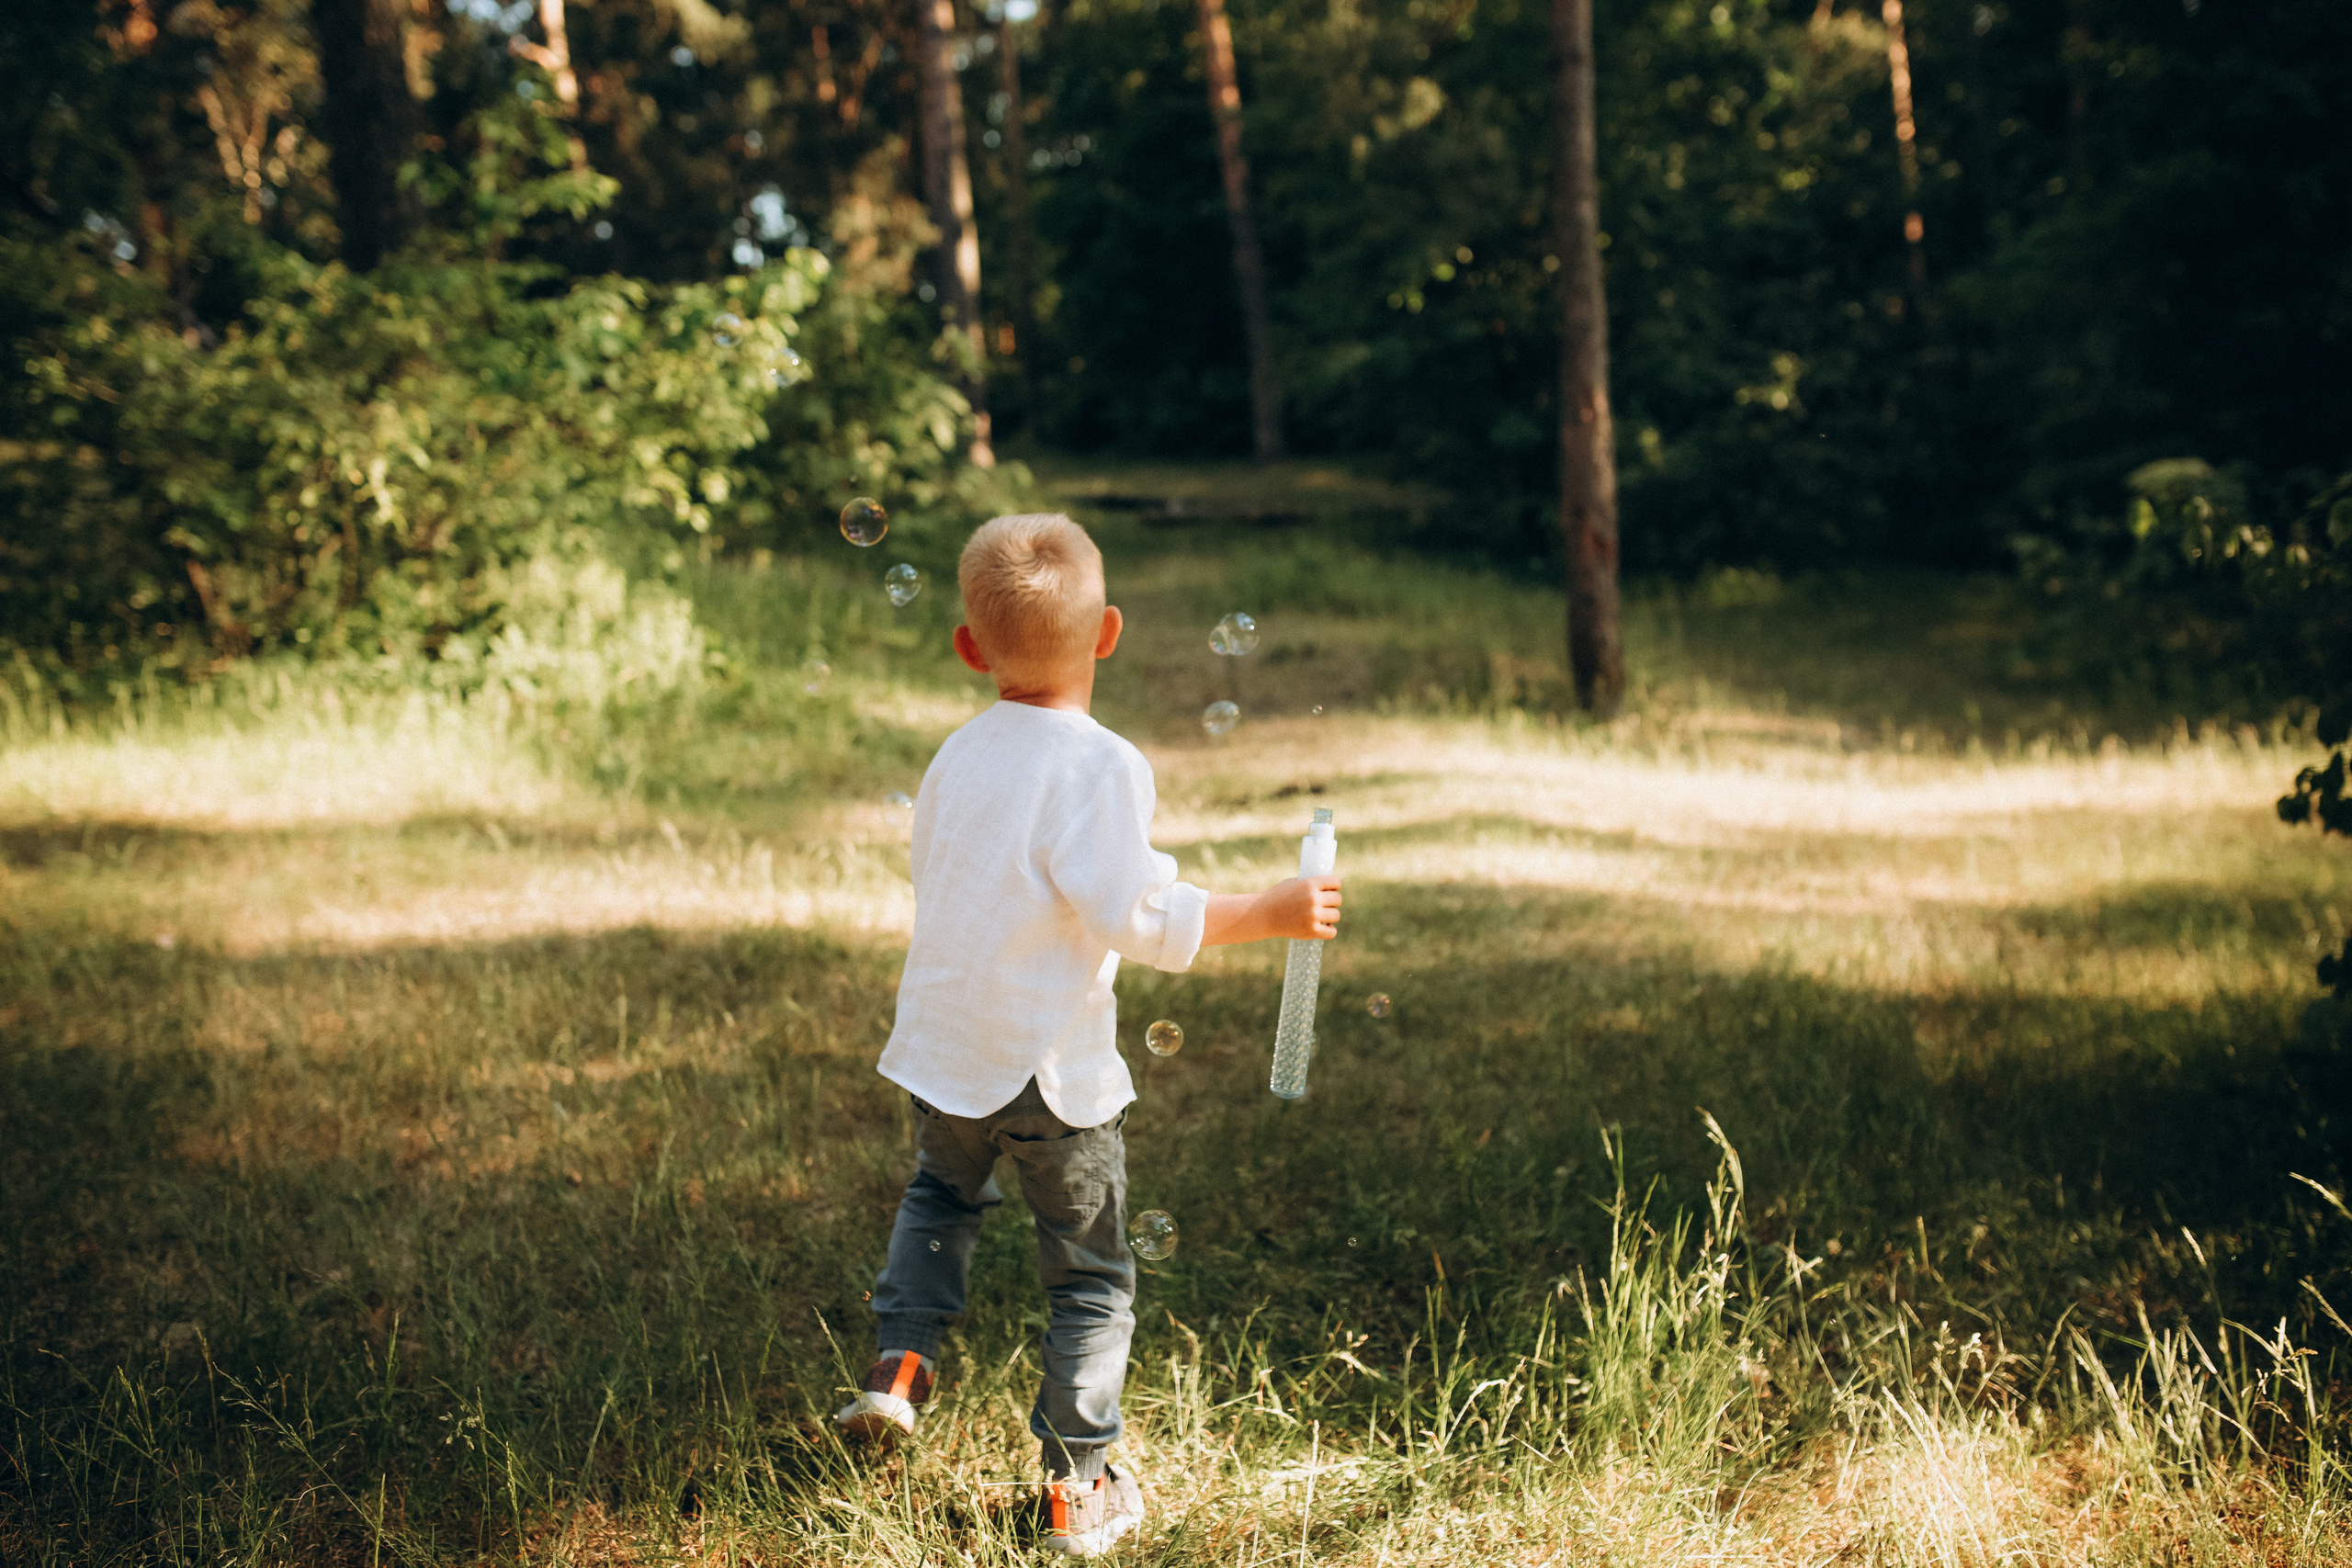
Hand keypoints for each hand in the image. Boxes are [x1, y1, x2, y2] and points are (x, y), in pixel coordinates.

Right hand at [1202, 875, 1342, 945]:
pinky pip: (1332, 932)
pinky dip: (1329, 930)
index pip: (1335, 882)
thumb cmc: (1278, 896)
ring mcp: (1313, 916)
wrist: (1263, 914)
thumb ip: (1312, 884)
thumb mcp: (1294, 883)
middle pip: (1337, 899)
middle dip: (1331, 901)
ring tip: (1321, 915)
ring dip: (1330, 915)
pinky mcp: (1311, 931)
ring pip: (1336, 915)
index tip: (1331, 889)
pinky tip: (1323, 927)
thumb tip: (1331, 887)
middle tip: (1323, 904)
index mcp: (1310, 884)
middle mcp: (1313, 899)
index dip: (1334, 886)